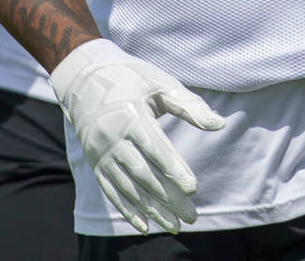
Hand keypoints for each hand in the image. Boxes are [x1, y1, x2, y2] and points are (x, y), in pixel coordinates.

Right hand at [50, 38, 224, 234]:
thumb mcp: (159, 83)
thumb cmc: (131, 78)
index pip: (156, 149)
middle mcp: (113, 138)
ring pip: (128, 188)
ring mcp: (102, 153)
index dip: (174, 169)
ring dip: (151, 209)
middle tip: (191, 218)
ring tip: (174, 225)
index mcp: (131, 115)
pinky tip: (145, 225)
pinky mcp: (95, 163)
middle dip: (168, 198)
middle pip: (144, 175)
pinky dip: (128, 210)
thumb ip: (189, 105)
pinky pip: (111, 191)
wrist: (85, 78)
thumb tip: (220, 124)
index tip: (193, 189)